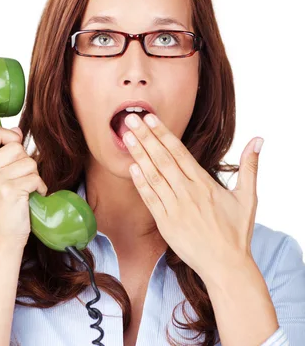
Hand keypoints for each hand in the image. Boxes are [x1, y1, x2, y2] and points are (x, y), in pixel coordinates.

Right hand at [0, 124, 47, 249]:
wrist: (0, 241)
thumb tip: (17, 130)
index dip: (9, 136)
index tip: (14, 150)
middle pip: (16, 146)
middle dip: (24, 161)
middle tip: (18, 179)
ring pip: (29, 161)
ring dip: (33, 175)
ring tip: (24, 189)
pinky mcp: (9, 192)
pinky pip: (35, 177)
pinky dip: (39, 187)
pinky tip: (31, 196)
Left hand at [123, 113, 262, 282]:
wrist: (226, 267)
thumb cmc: (236, 232)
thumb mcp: (248, 197)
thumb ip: (250, 167)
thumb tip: (259, 140)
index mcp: (204, 184)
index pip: (179, 152)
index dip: (163, 133)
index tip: (150, 118)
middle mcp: (187, 193)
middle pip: (162, 159)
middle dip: (145, 137)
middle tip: (130, 118)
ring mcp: (175, 208)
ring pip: (153, 176)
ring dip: (139, 155)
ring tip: (127, 137)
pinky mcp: (166, 223)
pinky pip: (150, 199)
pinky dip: (140, 183)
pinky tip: (131, 167)